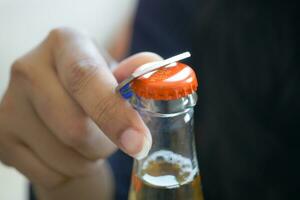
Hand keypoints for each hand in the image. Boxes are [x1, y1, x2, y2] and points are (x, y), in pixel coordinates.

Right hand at [0, 27, 160, 193]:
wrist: (59, 100)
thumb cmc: (95, 85)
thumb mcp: (118, 71)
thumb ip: (140, 73)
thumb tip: (154, 82)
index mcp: (64, 43)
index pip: (85, 78)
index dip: (114, 113)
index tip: (139, 142)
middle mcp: (29, 69)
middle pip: (74, 128)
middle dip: (105, 145)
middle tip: (116, 138)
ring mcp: (9, 105)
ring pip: (65, 158)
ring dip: (91, 159)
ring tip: (90, 140)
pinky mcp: (2, 138)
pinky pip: (50, 175)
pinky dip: (72, 171)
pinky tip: (70, 150)